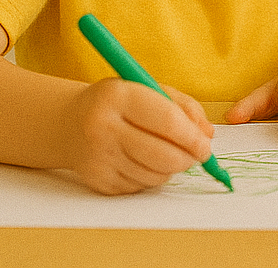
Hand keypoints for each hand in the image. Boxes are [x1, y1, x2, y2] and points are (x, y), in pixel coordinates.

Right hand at [63, 78, 214, 194]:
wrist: (70, 123)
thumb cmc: (121, 103)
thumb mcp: (150, 89)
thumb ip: (184, 107)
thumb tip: (207, 135)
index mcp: (118, 97)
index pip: (167, 121)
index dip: (193, 137)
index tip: (206, 146)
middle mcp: (103, 127)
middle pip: (162, 155)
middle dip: (188, 159)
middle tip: (196, 156)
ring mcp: (97, 157)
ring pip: (154, 175)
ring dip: (171, 168)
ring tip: (168, 153)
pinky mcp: (96, 180)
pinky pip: (140, 186)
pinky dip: (152, 177)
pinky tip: (144, 161)